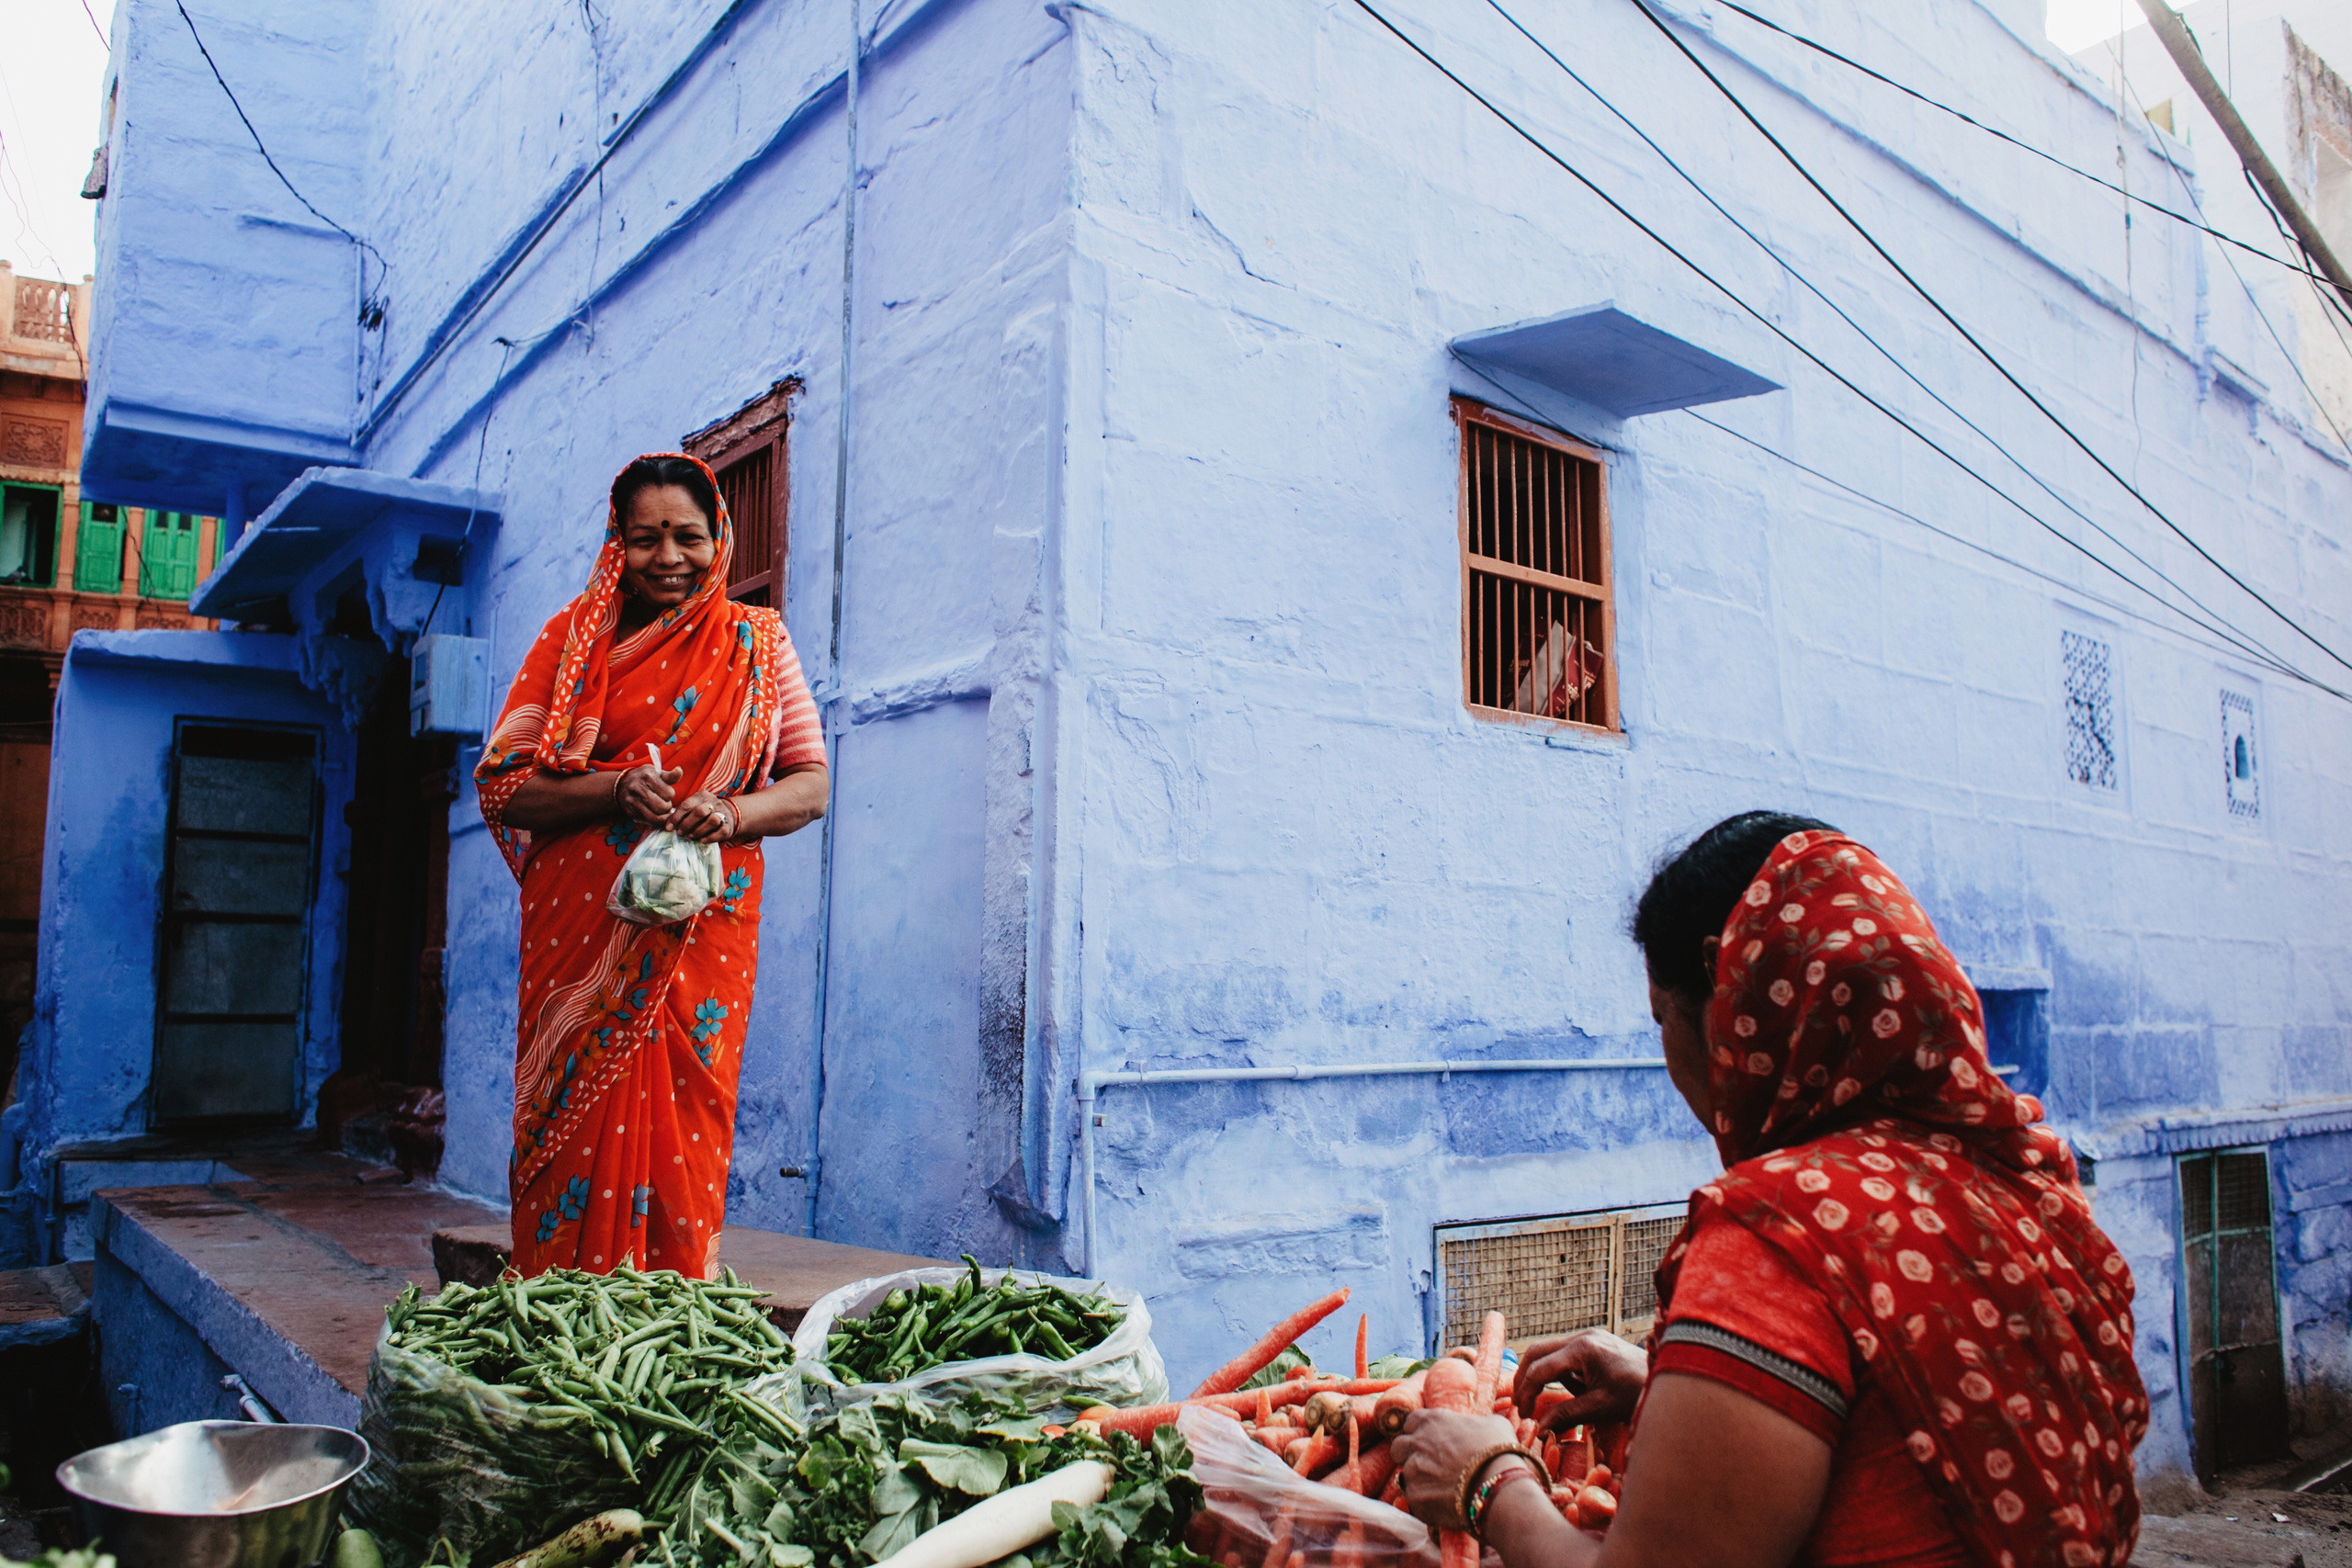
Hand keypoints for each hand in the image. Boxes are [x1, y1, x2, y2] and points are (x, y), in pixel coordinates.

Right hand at [617, 764, 681, 823]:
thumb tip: (679, 771)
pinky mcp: (632, 814)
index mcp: (648, 777)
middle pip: (662, 807)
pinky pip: (649, 823)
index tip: (666, 792)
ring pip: (656, 818)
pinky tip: (656, 815)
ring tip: (661, 810)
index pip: (669, 793)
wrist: (621, 786)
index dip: (670, 794)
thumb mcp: (656, 773)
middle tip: (665, 803)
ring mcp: (634, 803)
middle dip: (667, 806)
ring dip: (663, 816)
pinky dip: (656, 821)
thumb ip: (670, 775)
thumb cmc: (644, 779)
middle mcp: (639, 790)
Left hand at [667, 789, 738, 842]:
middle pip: (700, 812)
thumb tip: (667, 825)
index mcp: (702, 796)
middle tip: (680, 833)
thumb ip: (682, 813)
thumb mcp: (694, 807)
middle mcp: (714, 802)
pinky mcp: (728, 826)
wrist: (728, 815)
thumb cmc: (704, 813)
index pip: (687, 805)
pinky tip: (702, 840)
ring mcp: (723, 813)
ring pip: (712, 821)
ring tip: (691, 836)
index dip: (676, 817)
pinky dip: (710, 837)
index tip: (669, 828)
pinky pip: (720, 831)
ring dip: (699, 830)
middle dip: (687, 824)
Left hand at [1392, 1409, 1519, 1531]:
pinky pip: (1414, 1500)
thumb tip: (1479, 1428)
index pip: (1410, 1422)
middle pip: (1398, 1447)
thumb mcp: (1492, 1424)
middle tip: (1427, 1465)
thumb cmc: (1499, 1450)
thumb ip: (1475, 1423)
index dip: (1418, 1432)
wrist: (1499, 1485)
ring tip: (1439, 1489)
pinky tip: (1442, 1505)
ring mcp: (1413, 1470)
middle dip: (1408, 1455)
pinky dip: (1426, 1502)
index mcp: (1432, 1421)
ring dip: (1418, 1480)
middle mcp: (1416, 1443)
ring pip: (1405, 1475)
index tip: (1429, 1442)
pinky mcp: (1415, 1497)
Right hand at [1513, 1328, 1648, 1431]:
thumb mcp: (1600, 1407)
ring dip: (1539, 1374)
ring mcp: (1588, 1337)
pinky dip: (1556, 1372)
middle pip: (1537, 1352)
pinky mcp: (1593, 1343)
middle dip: (1524, 1378)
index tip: (1522, 1414)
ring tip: (1536, 1401)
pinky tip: (1561, 1391)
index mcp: (1582, 1349)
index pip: (1540, 1369)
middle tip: (1520, 1403)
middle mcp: (1582, 1337)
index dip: (1526, 1392)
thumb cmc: (1636, 1393)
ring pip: (1548, 1352)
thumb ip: (1567, 1415)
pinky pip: (1564, 1355)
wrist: (1666, 1378)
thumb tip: (1539, 1428)